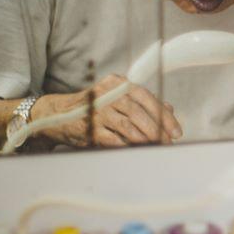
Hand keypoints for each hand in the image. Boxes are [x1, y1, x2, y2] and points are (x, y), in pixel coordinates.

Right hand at [32, 75, 182, 147]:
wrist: (57, 115)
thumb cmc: (94, 107)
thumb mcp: (117, 98)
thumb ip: (142, 102)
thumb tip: (169, 109)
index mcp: (117, 83)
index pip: (147, 98)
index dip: (164, 115)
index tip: (176, 131)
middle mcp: (106, 94)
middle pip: (139, 112)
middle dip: (157, 130)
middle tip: (168, 142)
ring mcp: (96, 111)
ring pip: (128, 126)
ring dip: (146, 139)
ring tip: (156, 147)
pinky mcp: (88, 128)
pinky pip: (114, 139)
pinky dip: (129, 146)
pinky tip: (138, 150)